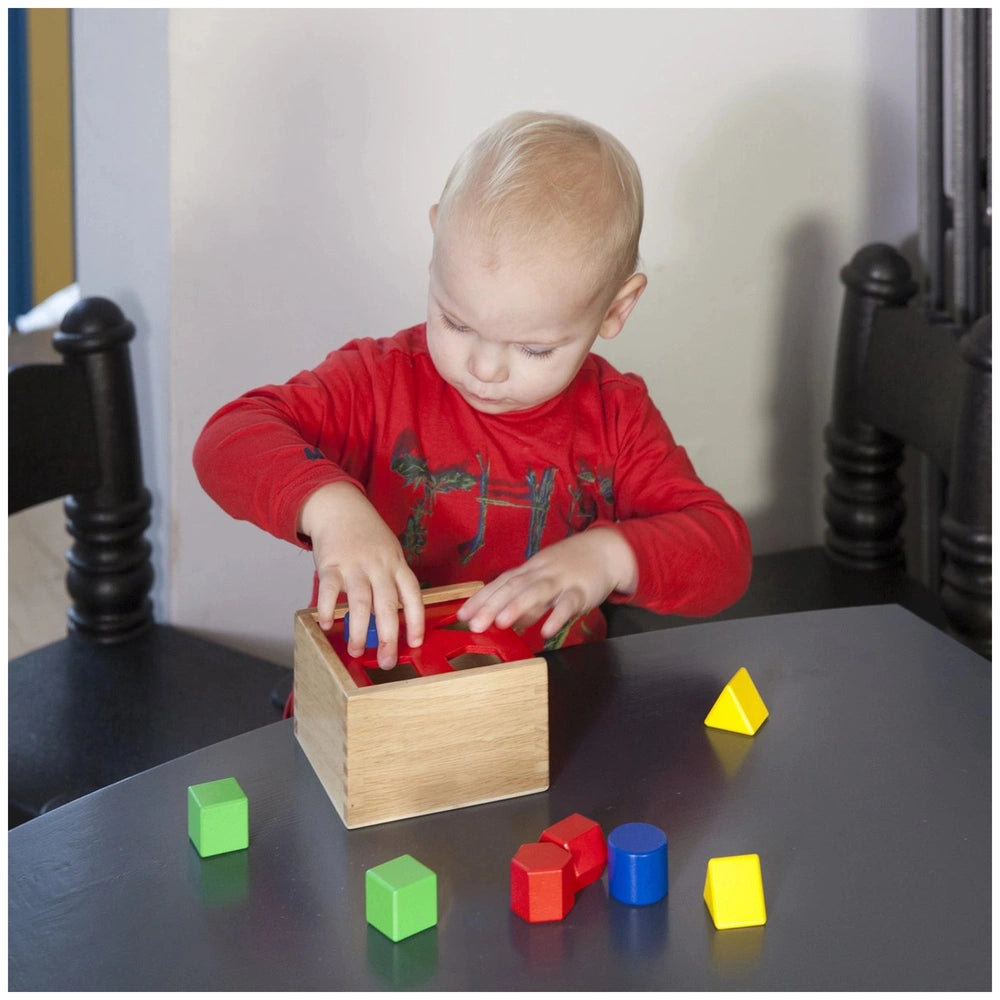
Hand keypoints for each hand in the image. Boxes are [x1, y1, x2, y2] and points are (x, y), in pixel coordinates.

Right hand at [298, 482, 423, 667]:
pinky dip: (327, 608)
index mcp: (397, 564)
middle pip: (388, 604)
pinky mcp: (330, 563)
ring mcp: (355, 564)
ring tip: (358, 650)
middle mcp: (379, 565)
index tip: (416, 643)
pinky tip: (327, 625)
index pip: (413, 595)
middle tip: (387, 661)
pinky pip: (329, 589)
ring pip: (361, 601)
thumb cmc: (367, 536)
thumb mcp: (390, 553)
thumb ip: (392, 583)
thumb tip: (395, 621)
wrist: (340, 507)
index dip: (417, 620)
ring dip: (359, 629)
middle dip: (389, 636)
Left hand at [456, 528, 637, 640]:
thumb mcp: (545, 582)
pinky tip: (546, 632)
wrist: (607, 550)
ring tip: (500, 624)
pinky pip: (569, 604)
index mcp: (529, 570)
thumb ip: (525, 603)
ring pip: (537, 591)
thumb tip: (504, 623)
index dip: (481, 598)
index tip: (461, 615)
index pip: (500, 583)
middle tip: (474, 624)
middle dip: (491, 605)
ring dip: (517, 607)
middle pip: (513, 587)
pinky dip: (557, 617)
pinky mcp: (583, 590)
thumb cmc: (571, 568)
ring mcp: (562, 580)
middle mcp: (541, 572)